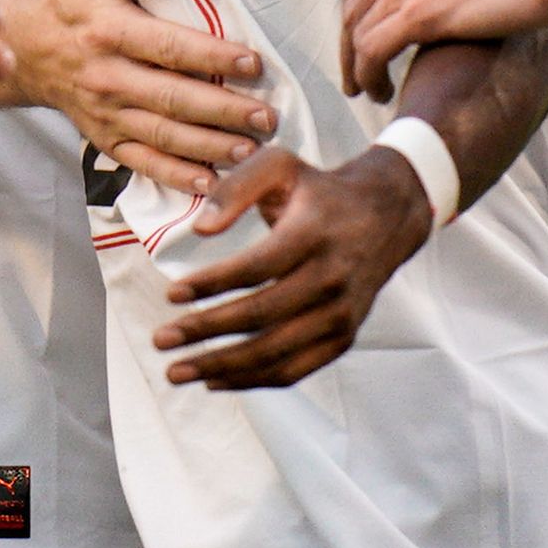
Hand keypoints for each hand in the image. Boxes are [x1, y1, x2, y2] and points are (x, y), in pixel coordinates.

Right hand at [0, 0, 272, 195]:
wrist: (29, 47)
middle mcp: (107, 77)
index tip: (253, 63)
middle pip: (173, 98)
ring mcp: (106, 114)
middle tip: (267, 117)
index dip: (211, 57)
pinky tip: (212, 182)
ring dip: (210, 146)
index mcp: (108, 31)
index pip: (167, 47)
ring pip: (164, 135)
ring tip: (252, 149)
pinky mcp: (106, 139)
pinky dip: (177, 176)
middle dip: (224, 111)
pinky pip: (144, 162)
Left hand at [150, 141, 440, 389]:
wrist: (386, 216)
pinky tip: (215, 380)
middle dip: (206, 331)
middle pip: (262, 315)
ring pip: (277, 352)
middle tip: (161, 340)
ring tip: (177, 370)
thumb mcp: (279, 166)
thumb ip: (235, 188)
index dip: (212, 283)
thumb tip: (200, 229)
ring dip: (222, 367)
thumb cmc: (318, 191)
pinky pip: (295, 369)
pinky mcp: (344, 338)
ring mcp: (342, 314)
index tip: (171, 295)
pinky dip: (253, 380)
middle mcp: (333, 278)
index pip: (257, 267)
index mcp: (314, 233)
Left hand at [340, 0, 547, 93]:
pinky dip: (369, 75)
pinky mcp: (419, 13)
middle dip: (349, 40)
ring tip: (368, 89)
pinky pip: (372, 51)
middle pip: (354, 1)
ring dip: (357, 65)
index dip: (356, 3)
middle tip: (354, 69)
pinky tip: (383, 91)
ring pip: (358, 30)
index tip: (360, 27)